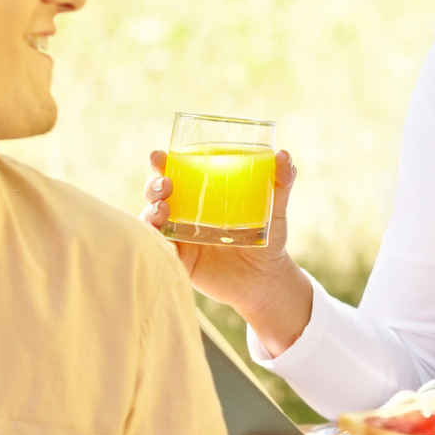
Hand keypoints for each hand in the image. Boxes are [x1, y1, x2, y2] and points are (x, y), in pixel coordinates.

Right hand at [141, 148, 300, 313]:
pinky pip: (160, 249)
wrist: (268, 279)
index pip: (176, 173)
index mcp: (202, 195)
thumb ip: (280, 183)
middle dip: (154, 186)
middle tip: (165, 184)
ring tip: (163, 208)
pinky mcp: (180, 260)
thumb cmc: (269, 239)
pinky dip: (155, 242)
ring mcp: (180, 237)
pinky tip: (160, 238)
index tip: (158, 155)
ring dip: (151, 211)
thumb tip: (284, 155)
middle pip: (157, 194)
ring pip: (152, 220)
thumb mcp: (274, 210)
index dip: (162, 163)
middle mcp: (185, 213)